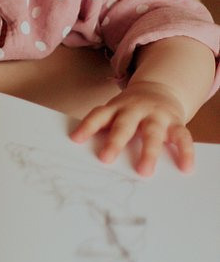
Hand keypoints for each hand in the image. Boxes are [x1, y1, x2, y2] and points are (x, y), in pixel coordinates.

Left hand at [70, 81, 193, 176]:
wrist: (160, 89)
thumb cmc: (131, 110)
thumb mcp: (117, 112)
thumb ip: (107, 129)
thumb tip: (87, 152)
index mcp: (117, 107)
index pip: (99, 114)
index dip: (87, 125)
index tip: (75, 139)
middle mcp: (135, 109)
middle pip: (124, 124)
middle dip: (115, 141)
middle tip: (105, 159)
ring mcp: (156, 115)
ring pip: (152, 132)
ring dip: (148, 151)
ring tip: (144, 171)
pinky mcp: (175, 122)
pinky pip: (182, 136)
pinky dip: (185, 152)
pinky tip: (186, 167)